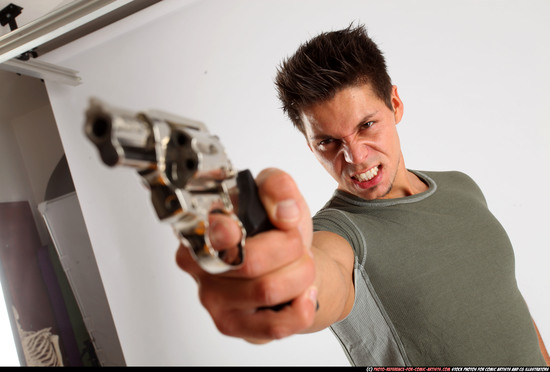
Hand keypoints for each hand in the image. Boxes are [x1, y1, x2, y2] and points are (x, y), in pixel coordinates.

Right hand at [175, 168, 317, 341]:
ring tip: (301, 267)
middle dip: (292, 249)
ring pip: (268, 290)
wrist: (286, 265)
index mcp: (202, 223)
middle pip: (250, 261)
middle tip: (297, 244)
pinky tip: (304, 294)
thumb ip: (279, 187)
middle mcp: (197, 262)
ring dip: (301, 274)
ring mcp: (211, 298)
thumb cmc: (275, 231)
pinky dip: (301, 308)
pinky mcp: (230, 325)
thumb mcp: (279, 197)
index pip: (205, 232)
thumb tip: (285, 212)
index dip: (220, 232)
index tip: (233, 230)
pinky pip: (274, 326)